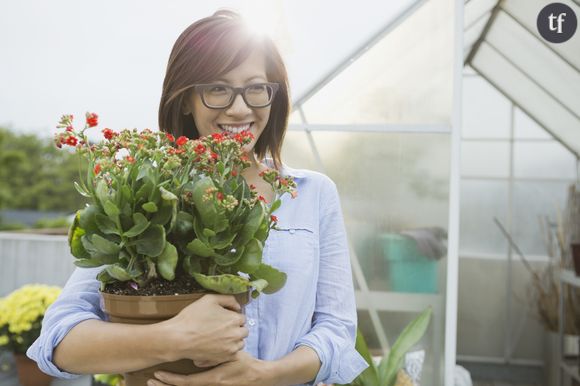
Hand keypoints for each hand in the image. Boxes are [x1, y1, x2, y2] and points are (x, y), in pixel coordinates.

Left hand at [147, 351, 275, 385]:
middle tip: (149, 381)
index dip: (170, 380)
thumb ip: (214, 357)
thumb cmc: (245, 363)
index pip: (186, 383)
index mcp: (214, 380)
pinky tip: (174, 383)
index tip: (157, 375)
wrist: (258, 377)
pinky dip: (182, 385)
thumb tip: (196, 361)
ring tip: (156, 382)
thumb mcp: (232, 356)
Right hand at [160, 294, 248, 364]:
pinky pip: (232, 354)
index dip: (232, 317)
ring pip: (239, 343)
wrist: (179, 338)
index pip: (242, 318)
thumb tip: (237, 306)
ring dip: (233, 340)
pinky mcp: (224, 358)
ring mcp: (231, 348)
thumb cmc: (192, 317)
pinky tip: (216, 346)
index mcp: (234, 319)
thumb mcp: (209, 299)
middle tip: (221, 328)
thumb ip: (228, 299)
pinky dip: (227, 350)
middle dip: (235, 329)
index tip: (223, 319)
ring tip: (218, 337)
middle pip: (243, 331)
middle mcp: (236, 334)